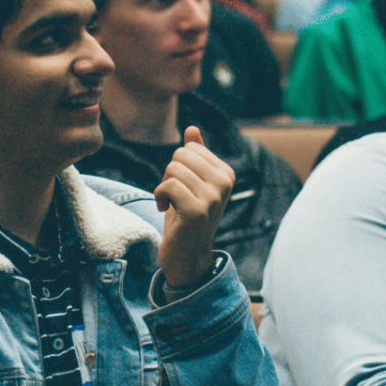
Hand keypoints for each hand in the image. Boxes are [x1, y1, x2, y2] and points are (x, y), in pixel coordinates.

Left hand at [156, 126, 234, 291]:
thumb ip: (195, 157)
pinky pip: (168, 185)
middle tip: (175, 197)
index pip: (190, 148)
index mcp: (226, 173)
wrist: (187, 255)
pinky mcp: (197, 210)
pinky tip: (165, 210)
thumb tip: (192, 129)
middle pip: (180, 155)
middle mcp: (224, 183)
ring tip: (172, 205)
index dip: (178, 166)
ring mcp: (213, 197)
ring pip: (173, 169)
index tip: (183, 187)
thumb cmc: (186, 217)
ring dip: (164, 187)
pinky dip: (159, 196)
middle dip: (169, 175)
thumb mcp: (191, 183)